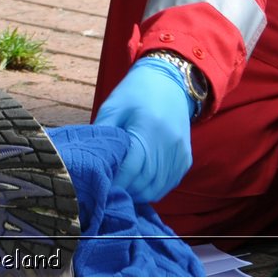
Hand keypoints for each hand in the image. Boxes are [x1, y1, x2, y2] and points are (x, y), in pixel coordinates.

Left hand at [92, 55, 193, 203]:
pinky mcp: (186, 159)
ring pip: (157, 188)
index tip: (100, 188)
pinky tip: (138, 187)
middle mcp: (168, 144)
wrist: (169, 82)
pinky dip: (153, 190)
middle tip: (107, 194)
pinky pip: (169, 184)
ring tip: (121, 192)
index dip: (115, 182)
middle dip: (124, 191)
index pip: (131, 168)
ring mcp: (180, 153)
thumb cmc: (135, 93)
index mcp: (148, 129)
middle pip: (144, 182)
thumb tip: (91, 159)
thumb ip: (102, 133)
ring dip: (138, 194)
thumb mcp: (113, 107)